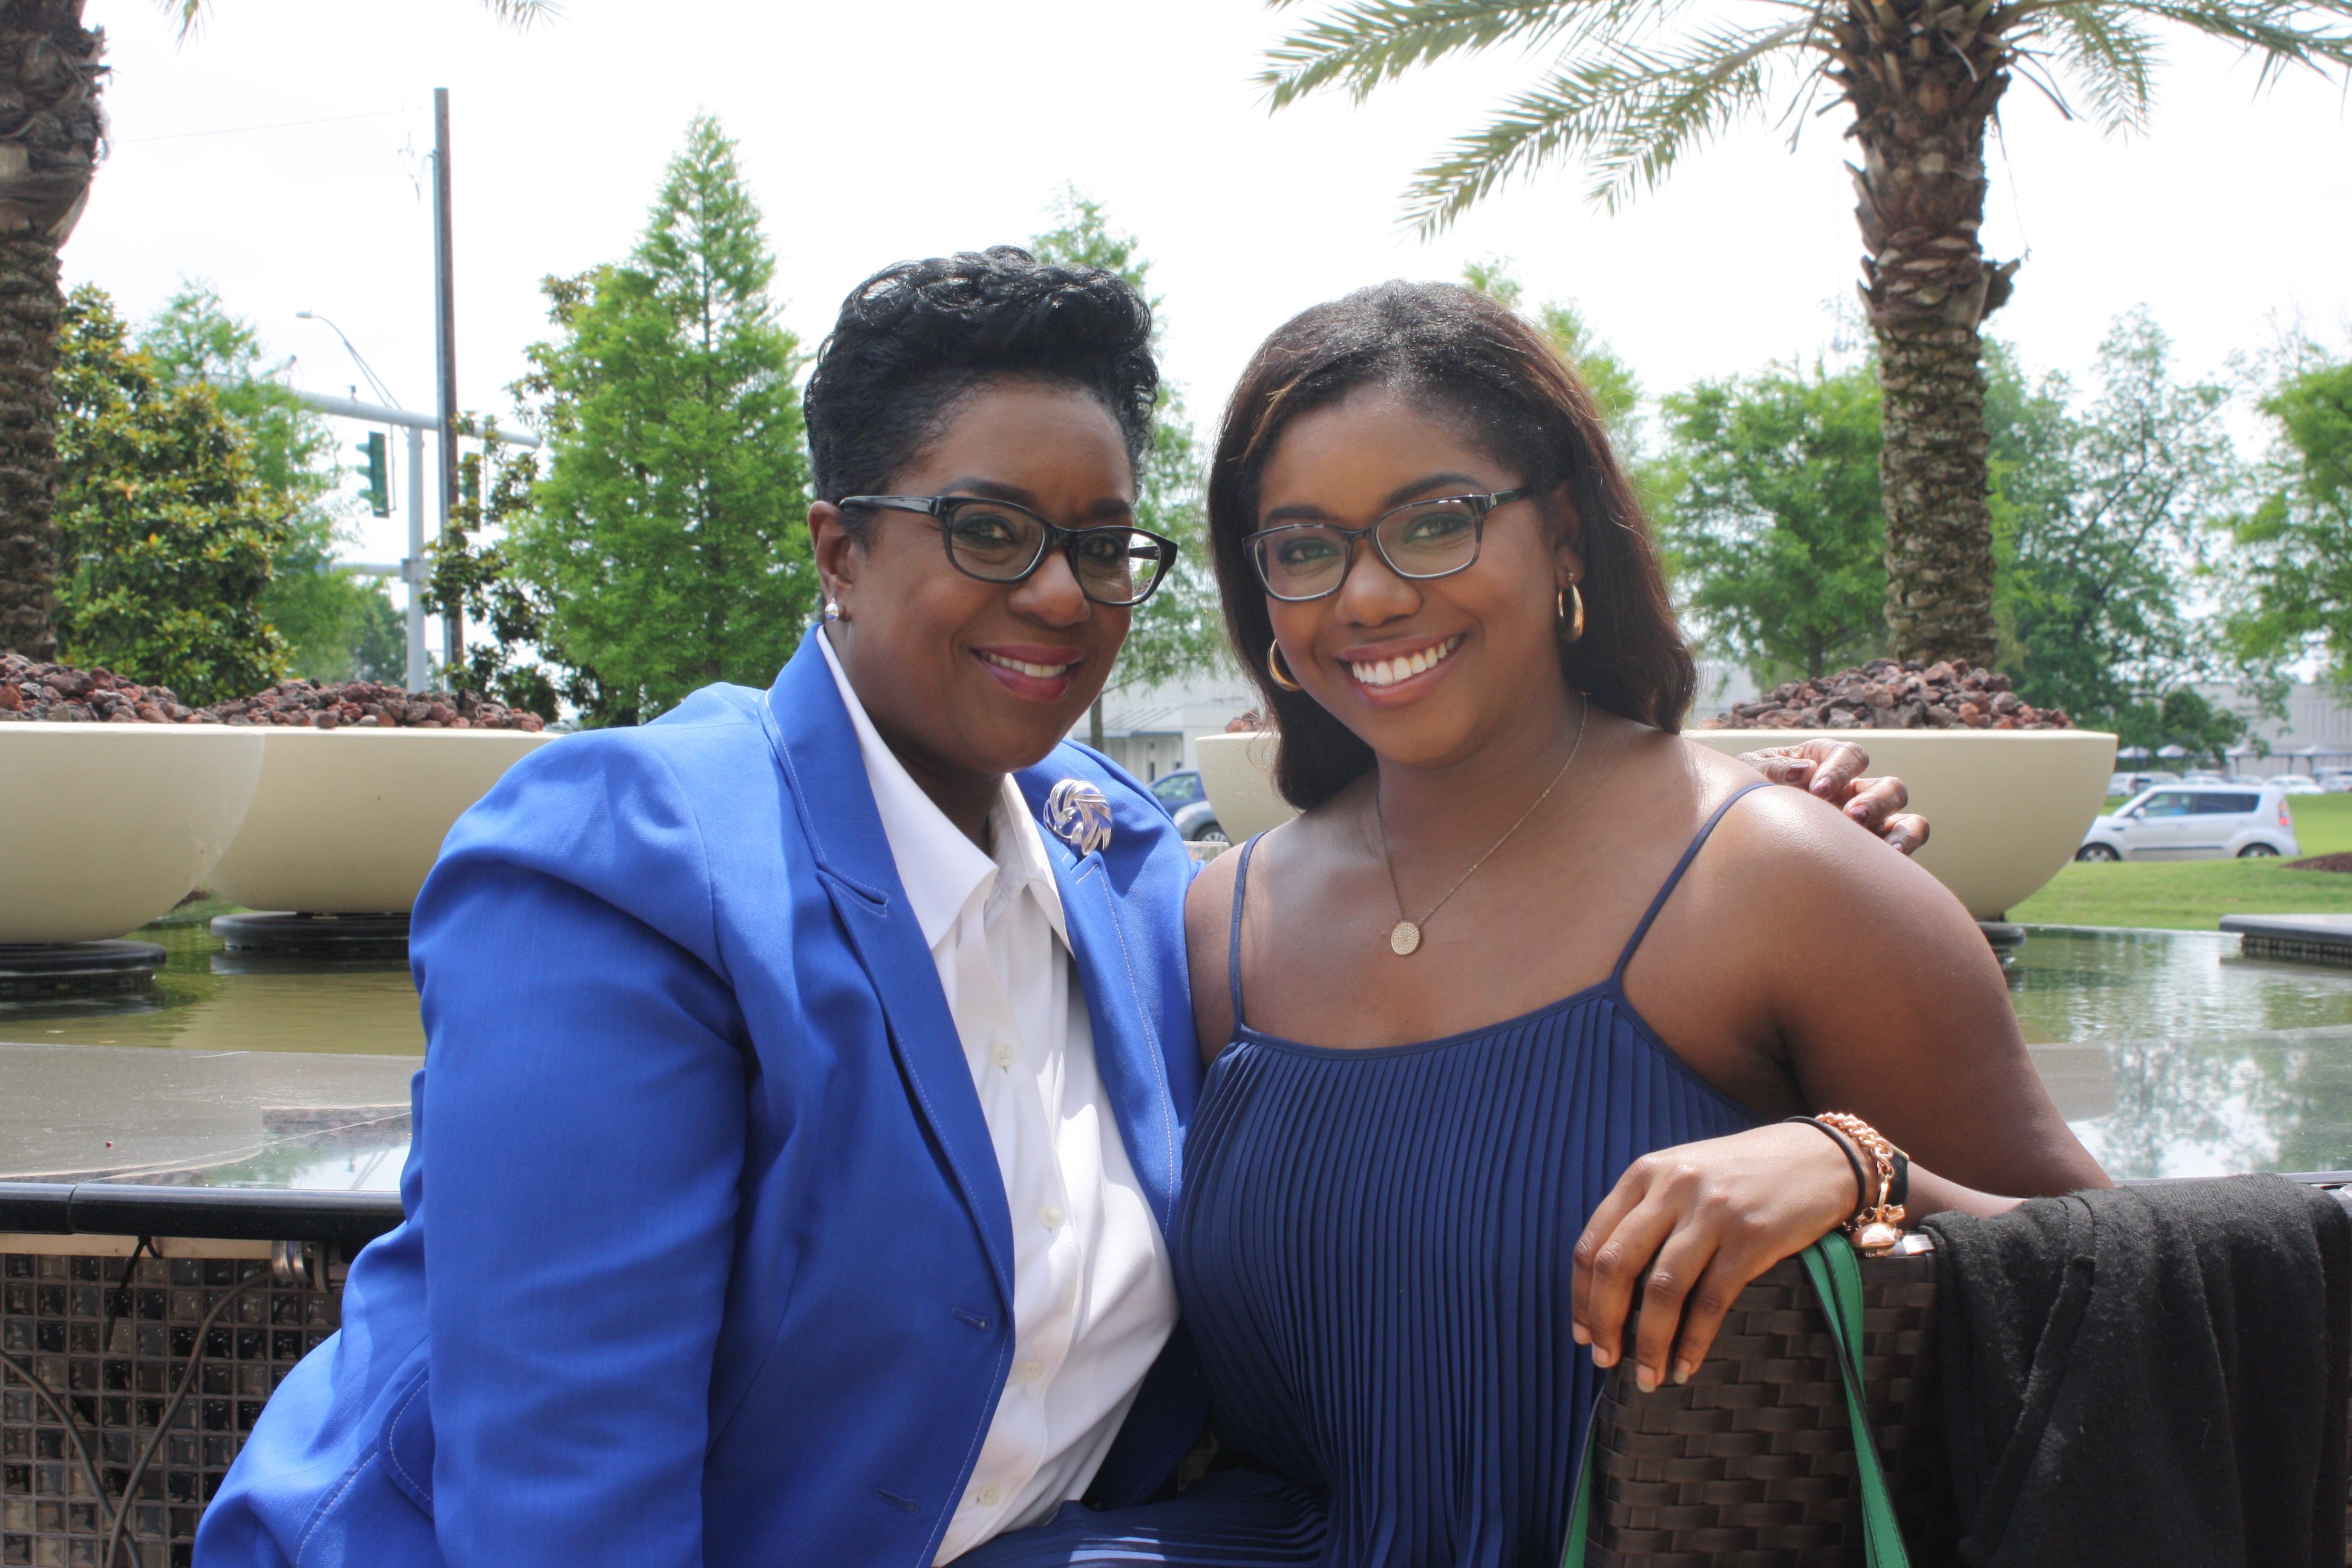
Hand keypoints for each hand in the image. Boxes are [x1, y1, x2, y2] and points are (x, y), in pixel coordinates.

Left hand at [1572, 1123, 1859, 1391]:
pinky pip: (1711, 1301)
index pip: (1593, 1242)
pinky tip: (1686, 1366)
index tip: (1582, 1334)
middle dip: (1604, 1322)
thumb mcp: (1685, 1174)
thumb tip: (1612, 1283)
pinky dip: (1693, 1342)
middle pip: (1616, 1266)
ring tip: (1648, 1377)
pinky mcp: (1752, 1238)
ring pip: (1662, 1289)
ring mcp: (1712, 1213)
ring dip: (1649, 1343)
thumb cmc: (1746, 1173)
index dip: (1581, 1296)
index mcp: (1646, 1173)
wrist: (1821, 1157)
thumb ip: (1648, 1212)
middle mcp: (1672, 1188)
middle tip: (1605, 1360)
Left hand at [1737, 739, 1928, 854]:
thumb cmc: (1746, 797)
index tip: (1816, 790)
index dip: (1839, 770)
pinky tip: (1887, 865)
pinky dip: (1905, 850)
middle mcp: (1855, 791)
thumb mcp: (1749, 777)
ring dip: (1899, 829)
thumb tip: (1801, 771)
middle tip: (1851, 816)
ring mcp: (1870, 824)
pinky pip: (1904, 846)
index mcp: (1827, 763)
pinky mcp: (1874, 853)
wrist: (1739, 839)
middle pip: (1889, 786)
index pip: (1849, 755)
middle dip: (1875, 800)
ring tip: (1881, 848)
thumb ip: (1771, 770)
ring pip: (1907, 819)